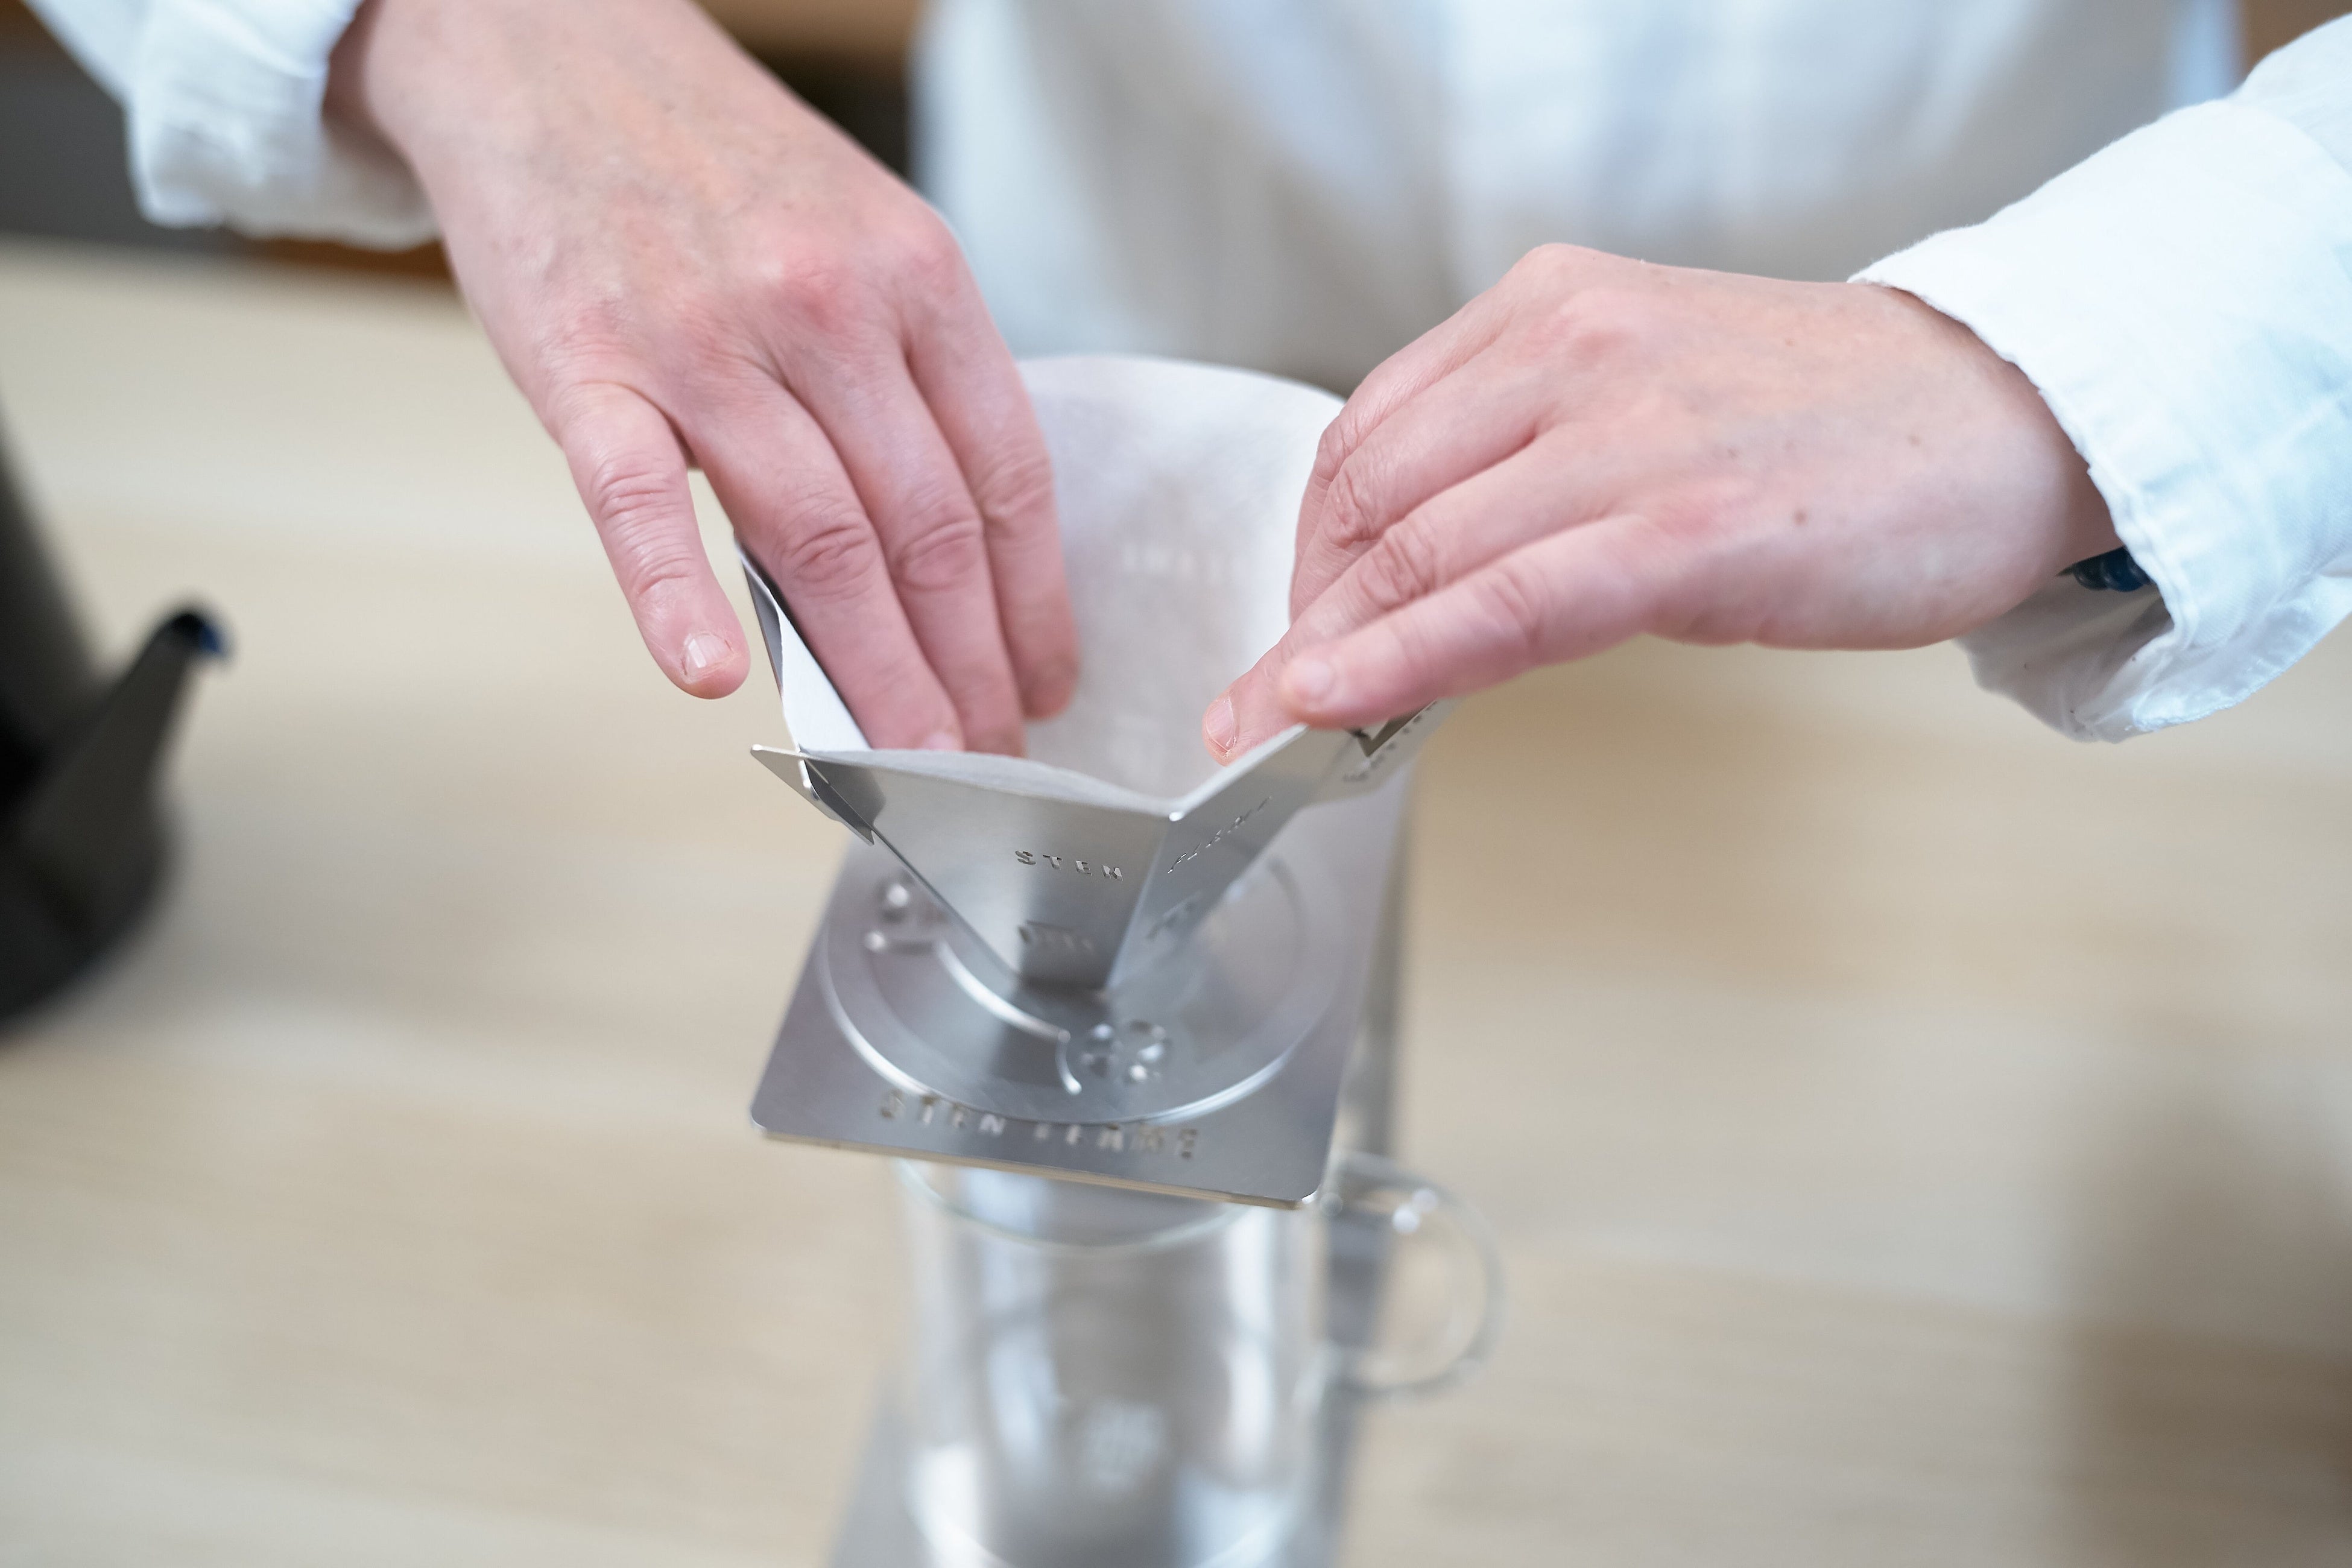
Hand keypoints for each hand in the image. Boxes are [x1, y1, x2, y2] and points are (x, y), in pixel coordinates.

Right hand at [330, 0, 1076, 750]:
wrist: (544, 45)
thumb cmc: (712, 161)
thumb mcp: (859, 233)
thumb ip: (909, 374)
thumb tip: (955, 543)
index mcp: (915, 276)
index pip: (1005, 474)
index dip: (1033, 601)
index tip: (1043, 678)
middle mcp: (828, 305)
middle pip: (927, 527)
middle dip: (967, 666)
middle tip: (986, 756)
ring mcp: (704, 337)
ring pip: (819, 536)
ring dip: (875, 670)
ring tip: (906, 760)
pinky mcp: (584, 362)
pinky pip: (638, 497)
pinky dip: (675, 592)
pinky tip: (708, 676)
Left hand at [1202, 245, 2117, 759]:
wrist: (2008, 417)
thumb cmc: (1831, 426)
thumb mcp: (1648, 403)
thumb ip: (1529, 461)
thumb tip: (1422, 576)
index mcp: (1551, 311)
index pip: (1371, 433)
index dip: (1308, 546)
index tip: (1283, 624)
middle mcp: (1571, 351)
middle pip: (1372, 496)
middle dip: (1303, 609)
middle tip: (1266, 697)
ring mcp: (1627, 436)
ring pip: (1419, 553)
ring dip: (1326, 651)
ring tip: (1274, 725)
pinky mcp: (1684, 529)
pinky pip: (1502, 604)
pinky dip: (1399, 660)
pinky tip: (1333, 703)